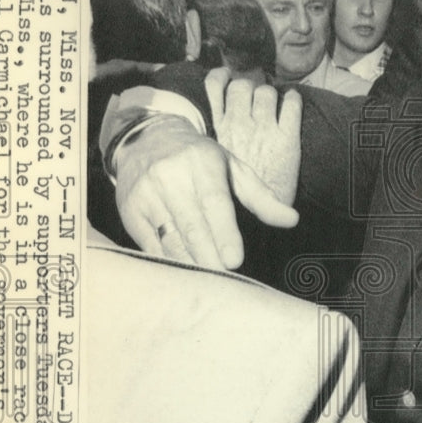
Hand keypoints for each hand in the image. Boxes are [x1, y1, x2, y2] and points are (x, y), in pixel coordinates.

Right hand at [114, 115, 297, 268]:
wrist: (146, 139)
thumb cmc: (200, 160)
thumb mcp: (233, 168)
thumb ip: (261, 197)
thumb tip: (292, 220)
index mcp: (201, 162)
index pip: (213, 202)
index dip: (224, 233)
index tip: (235, 260)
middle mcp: (169, 176)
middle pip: (191, 226)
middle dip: (209, 257)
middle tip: (226, 282)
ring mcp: (145, 194)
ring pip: (169, 240)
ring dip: (190, 265)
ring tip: (209, 283)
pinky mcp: (130, 212)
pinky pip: (150, 245)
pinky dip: (169, 263)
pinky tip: (185, 275)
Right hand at [206, 68, 301, 207]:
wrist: (262, 207)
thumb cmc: (239, 183)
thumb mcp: (218, 156)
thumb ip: (219, 130)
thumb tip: (219, 108)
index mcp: (221, 128)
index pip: (215, 86)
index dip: (222, 76)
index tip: (228, 75)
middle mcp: (239, 124)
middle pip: (243, 85)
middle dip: (251, 86)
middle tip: (257, 96)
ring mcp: (263, 128)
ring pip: (266, 91)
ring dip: (271, 94)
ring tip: (274, 104)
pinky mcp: (286, 137)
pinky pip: (291, 104)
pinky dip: (294, 99)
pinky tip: (293, 102)